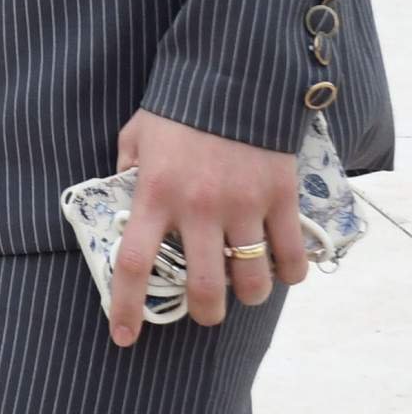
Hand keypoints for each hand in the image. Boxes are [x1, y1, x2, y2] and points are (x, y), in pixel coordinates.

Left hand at [104, 110, 303, 346]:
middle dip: (205, 312)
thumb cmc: (174, 109)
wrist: (229, 77)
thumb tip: (121, 205)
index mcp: (153, 194)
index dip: (126, 306)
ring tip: (242, 289)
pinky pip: (291, 256)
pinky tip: (281, 272)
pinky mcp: (279, 198)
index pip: (133, 263)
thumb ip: (126, 174)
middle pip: (203, 287)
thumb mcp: (134, 138)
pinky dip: (289, 274)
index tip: (124, 337)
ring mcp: (242, 205)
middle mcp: (197, 208)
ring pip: (251, 280)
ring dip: (247, 295)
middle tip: (205, 311)